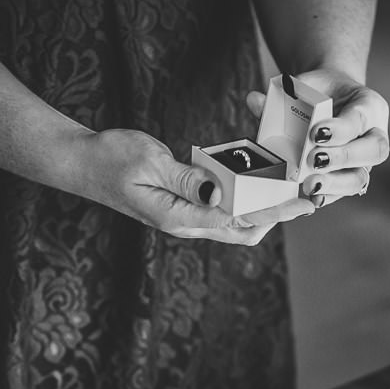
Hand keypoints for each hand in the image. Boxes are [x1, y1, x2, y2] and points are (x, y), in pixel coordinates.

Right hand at [74, 129, 315, 244]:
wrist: (82, 163)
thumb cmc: (111, 159)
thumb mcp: (149, 162)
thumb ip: (186, 178)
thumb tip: (220, 192)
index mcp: (178, 217)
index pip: (238, 219)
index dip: (275, 210)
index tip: (303, 199)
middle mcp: (186, 223)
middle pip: (245, 229)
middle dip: (278, 214)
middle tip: (307, 194)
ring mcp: (185, 216)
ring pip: (237, 222)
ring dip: (265, 207)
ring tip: (293, 186)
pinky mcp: (184, 204)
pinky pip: (223, 206)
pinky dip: (245, 196)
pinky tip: (261, 177)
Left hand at [247, 68, 389, 208]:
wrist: (333, 100)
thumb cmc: (322, 92)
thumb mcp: (308, 85)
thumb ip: (284, 94)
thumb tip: (254, 100)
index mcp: (369, 106)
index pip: (361, 118)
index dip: (341, 128)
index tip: (316, 132)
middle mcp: (374, 135)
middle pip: (374, 151)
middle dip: (343, 157)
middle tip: (314, 159)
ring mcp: (364, 161)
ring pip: (361, 177)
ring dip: (336, 184)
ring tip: (311, 185)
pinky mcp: (349, 178)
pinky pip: (343, 192)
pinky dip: (327, 197)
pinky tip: (311, 199)